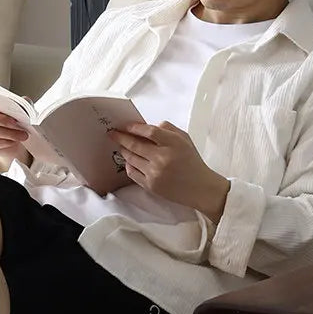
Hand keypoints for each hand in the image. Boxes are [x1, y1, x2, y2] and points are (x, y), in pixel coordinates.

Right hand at [0, 102, 30, 165]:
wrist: (14, 140)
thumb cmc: (14, 123)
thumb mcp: (20, 111)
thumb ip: (22, 104)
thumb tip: (25, 100)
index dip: (0, 106)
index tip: (14, 113)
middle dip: (6, 121)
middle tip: (21, 127)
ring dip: (9, 133)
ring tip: (22, 136)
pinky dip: (4, 142)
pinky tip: (13, 142)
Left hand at [110, 122, 229, 220]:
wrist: (200, 188)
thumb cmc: (192, 162)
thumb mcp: (185, 139)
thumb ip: (167, 129)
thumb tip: (147, 126)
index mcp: (173, 144)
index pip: (149, 132)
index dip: (135, 127)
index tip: (126, 126)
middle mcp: (162, 158)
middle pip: (135, 144)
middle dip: (121, 137)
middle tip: (112, 133)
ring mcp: (155, 173)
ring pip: (131, 158)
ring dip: (124, 150)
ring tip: (121, 146)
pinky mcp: (150, 185)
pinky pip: (132, 172)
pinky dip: (128, 165)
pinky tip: (129, 160)